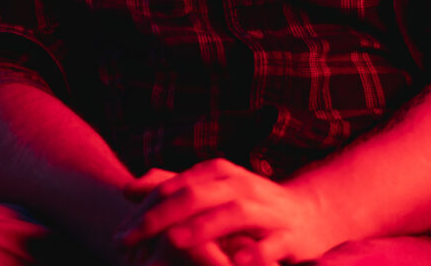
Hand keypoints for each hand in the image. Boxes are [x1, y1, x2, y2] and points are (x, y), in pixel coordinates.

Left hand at [119, 159, 336, 265]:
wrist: (312, 216)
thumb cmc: (248, 207)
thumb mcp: (210, 193)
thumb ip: (169, 188)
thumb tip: (125, 190)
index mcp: (218, 174)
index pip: (173, 186)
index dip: (143, 209)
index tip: (118, 235)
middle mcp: (242, 186)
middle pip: (196, 194)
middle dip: (160, 217)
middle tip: (128, 240)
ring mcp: (268, 210)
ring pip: (233, 214)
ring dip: (203, 227)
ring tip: (174, 242)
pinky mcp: (290, 237)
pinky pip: (272, 245)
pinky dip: (255, 253)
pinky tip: (237, 262)